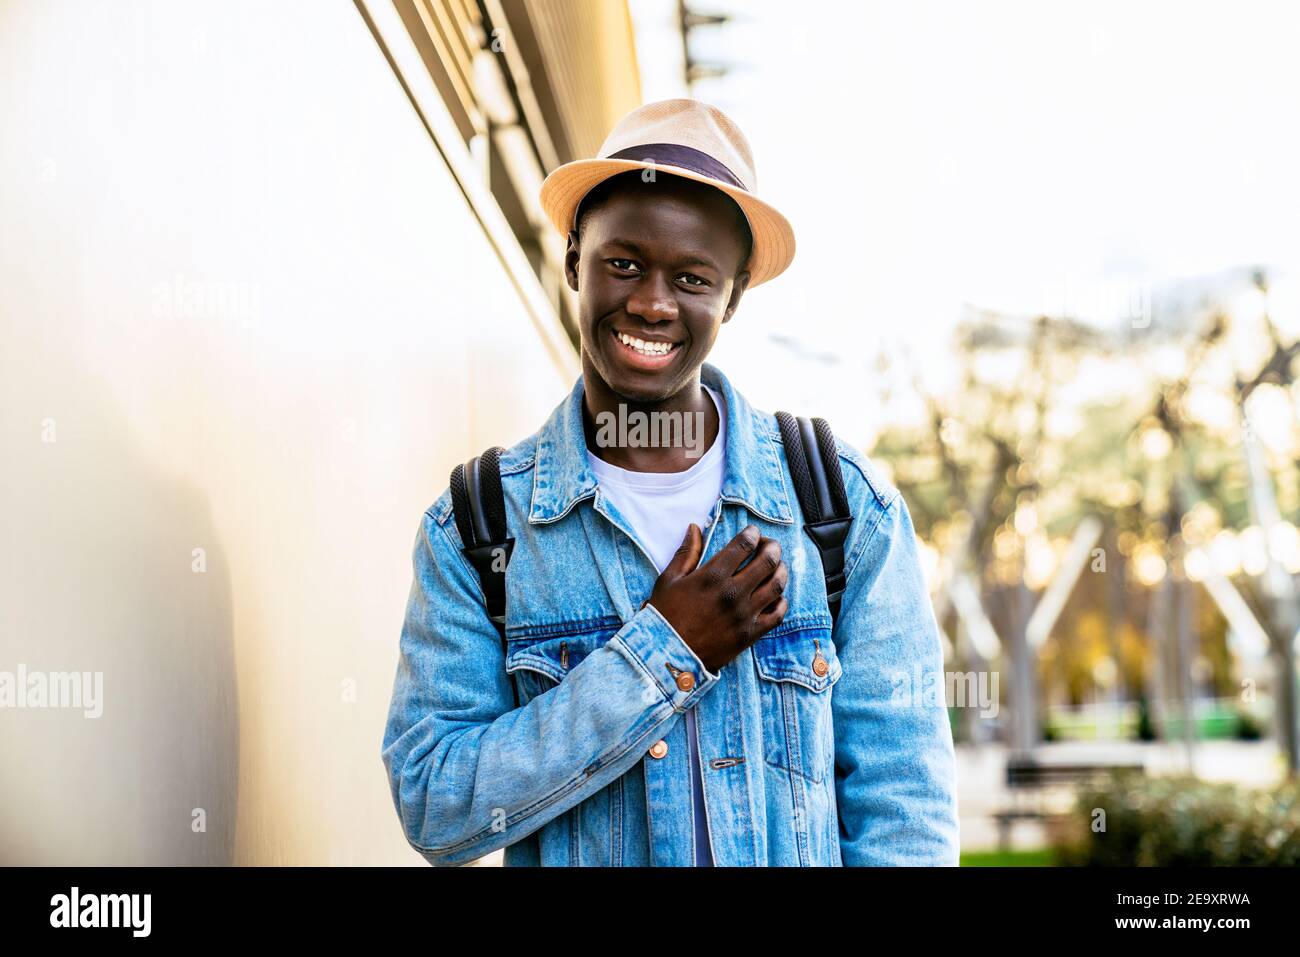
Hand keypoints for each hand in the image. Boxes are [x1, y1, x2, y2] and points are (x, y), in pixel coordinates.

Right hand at [644, 523, 788, 673]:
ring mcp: (744, 615)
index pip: (745, 544)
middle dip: (772, 547)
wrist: (667, 655)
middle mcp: (733, 593)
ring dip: (781, 570)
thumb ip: (686, 552)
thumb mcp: (669, 579)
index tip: (751, 532)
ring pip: (777, 585)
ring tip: (775, 567)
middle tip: (768, 546)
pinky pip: (778, 614)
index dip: (752, 533)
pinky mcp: (750, 634)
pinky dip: (781, 601)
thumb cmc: (664, 616)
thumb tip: (695, 528)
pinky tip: (774, 596)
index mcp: (712, 576)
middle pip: (768, 561)